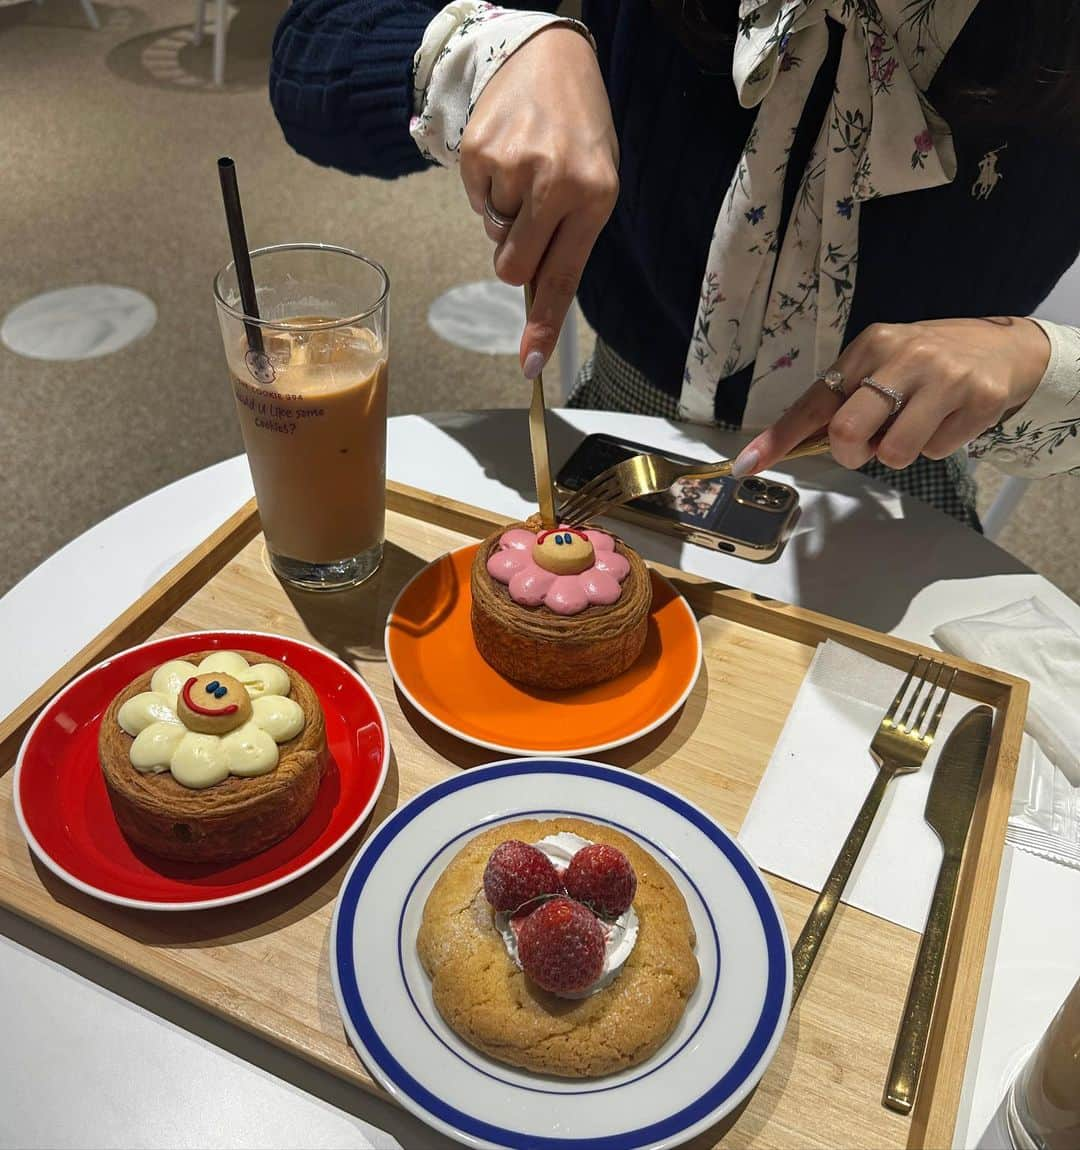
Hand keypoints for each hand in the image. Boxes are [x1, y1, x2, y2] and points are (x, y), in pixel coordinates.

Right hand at [460, 26, 618, 377]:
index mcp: (596, 197)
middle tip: (529, 222)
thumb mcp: (595, 181)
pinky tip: (507, 153)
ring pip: (493, 235)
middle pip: (513, 268)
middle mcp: (557, 183)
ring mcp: (514, 166)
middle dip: (513, 260)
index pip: (562, 277)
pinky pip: (475, 202)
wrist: (548, 55)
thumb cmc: (578, 130)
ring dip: (504, 215)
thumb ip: (568, 240)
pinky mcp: (479, 152)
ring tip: (526, 169)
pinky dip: (487, 189)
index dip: (542, 326)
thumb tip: (532, 300)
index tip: (529, 364)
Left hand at [732, 317, 1050, 475]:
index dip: (779, 438)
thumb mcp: (880, 365)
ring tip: (915, 425)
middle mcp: (903, 356)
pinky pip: (935, 452)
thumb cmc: (925, 363)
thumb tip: (792, 443)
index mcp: (869, 346)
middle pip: (847, 433)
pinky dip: (935, 447)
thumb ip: (843, 398)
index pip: (814, 400)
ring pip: (893, 453)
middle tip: (868, 446)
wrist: (1004, 347)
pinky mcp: (978, 400)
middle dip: (851, 453)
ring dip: (897, 453)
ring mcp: (944, 378)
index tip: (747, 465)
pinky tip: (948, 420)